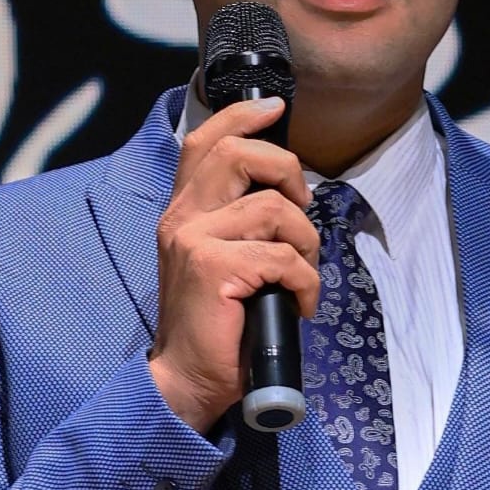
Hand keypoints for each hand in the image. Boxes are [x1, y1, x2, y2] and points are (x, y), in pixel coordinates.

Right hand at [148, 98, 319, 433]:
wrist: (187, 379)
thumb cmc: (217, 325)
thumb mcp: (221, 260)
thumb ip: (237, 221)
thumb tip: (288, 192)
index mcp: (184, 212)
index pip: (205, 142)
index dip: (241, 118)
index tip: (275, 110)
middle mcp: (182, 219)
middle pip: (236, 154)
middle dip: (286, 171)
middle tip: (302, 206)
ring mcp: (194, 240)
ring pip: (272, 210)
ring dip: (305, 242)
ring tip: (302, 275)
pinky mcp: (213, 268)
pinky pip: (282, 256)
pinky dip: (306, 281)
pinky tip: (301, 304)